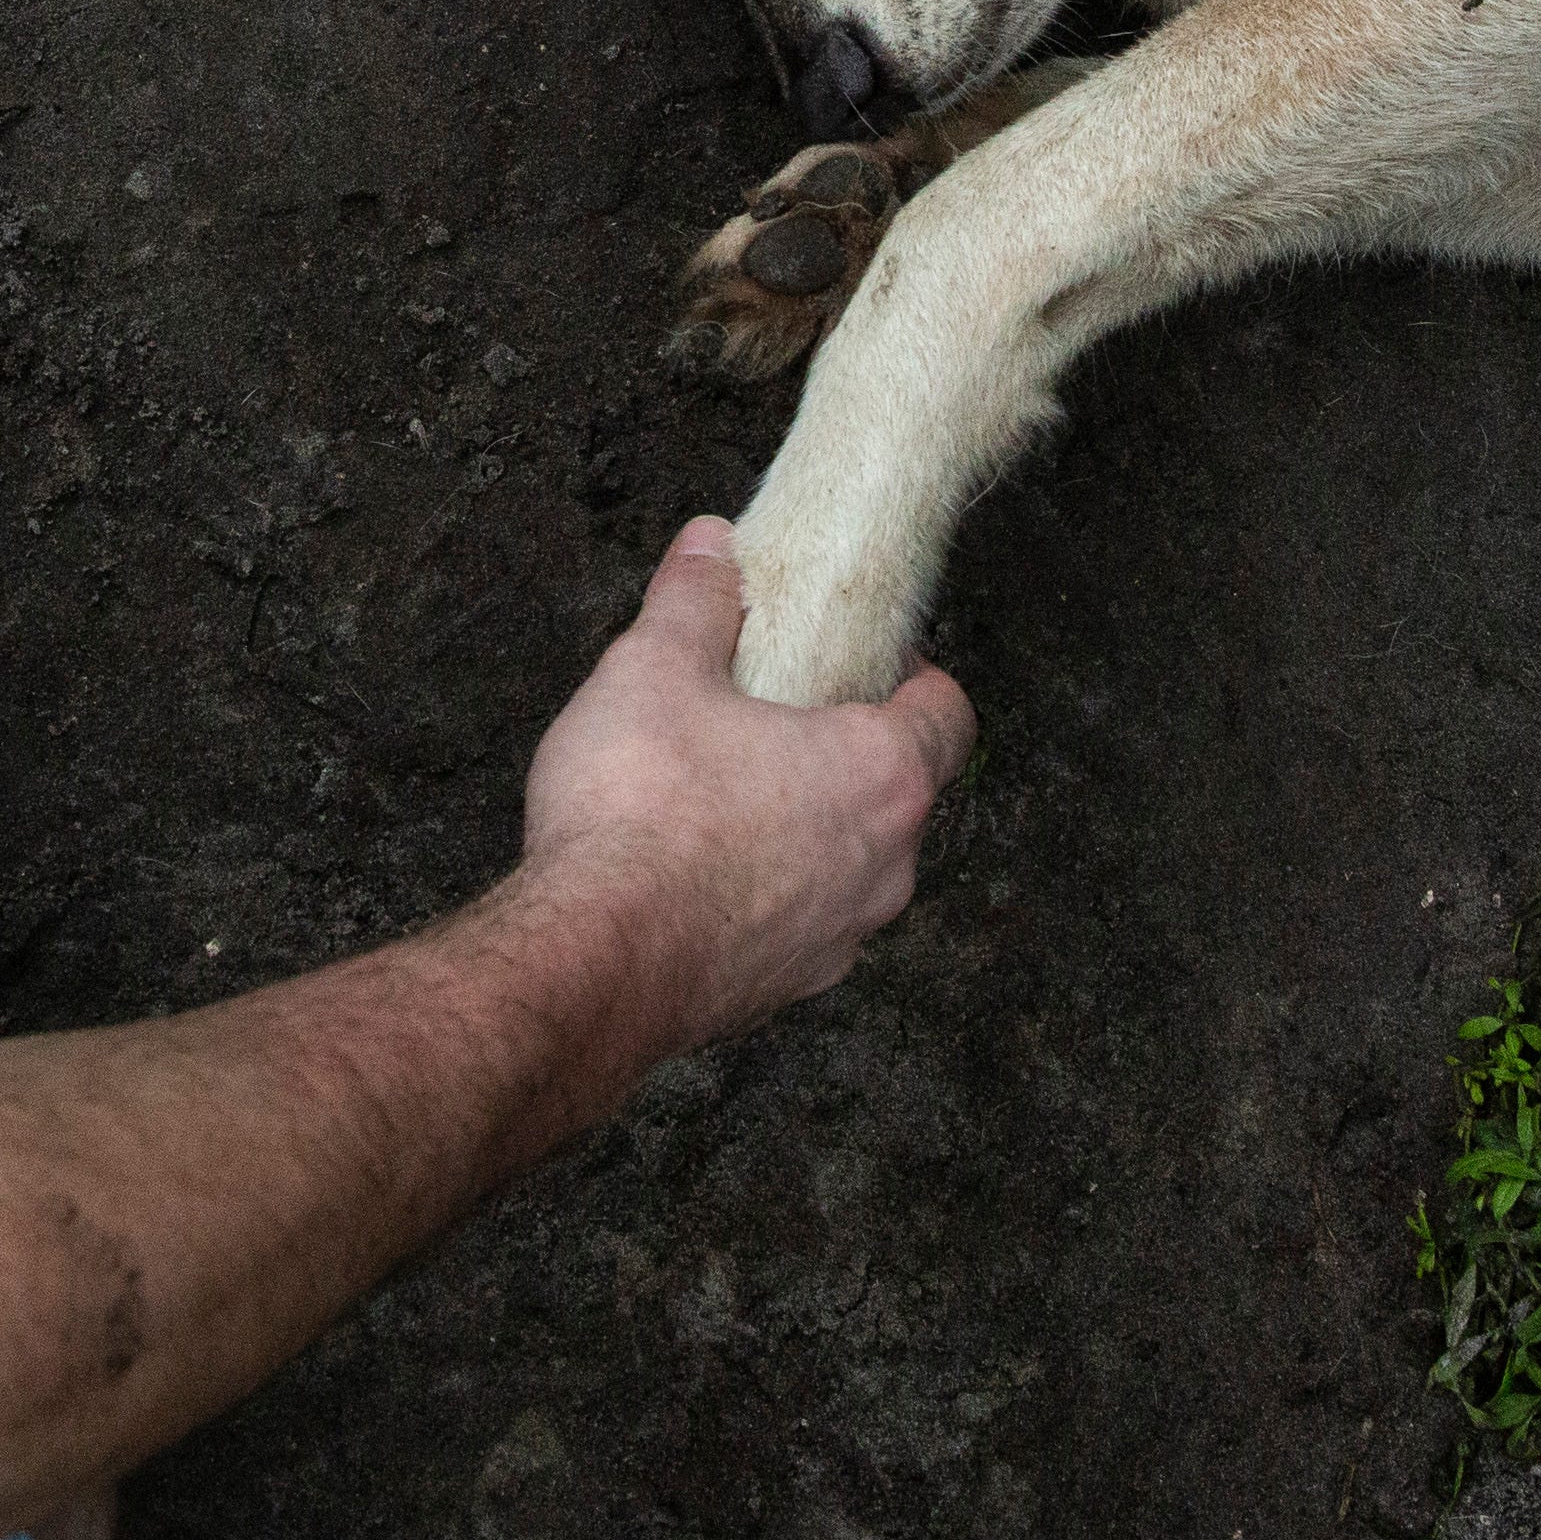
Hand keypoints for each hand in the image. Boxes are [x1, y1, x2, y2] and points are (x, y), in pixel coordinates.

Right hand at [510, 518, 974, 1056]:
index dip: (912, 677)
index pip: (948, 714)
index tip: (863, 658)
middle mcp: (884, 867)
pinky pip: (795, 922)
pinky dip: (762, 891)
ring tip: (721, 792)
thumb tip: (710, 549)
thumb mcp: (655, 668)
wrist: (591, 964)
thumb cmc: (639, 816)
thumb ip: (694, 600)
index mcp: (881, 775)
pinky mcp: (783, 989)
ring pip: (848, 865)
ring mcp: (838, 939)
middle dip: (844, 750)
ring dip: (804, 828)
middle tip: (774, 715)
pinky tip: (690, 869)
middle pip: (898, 791)